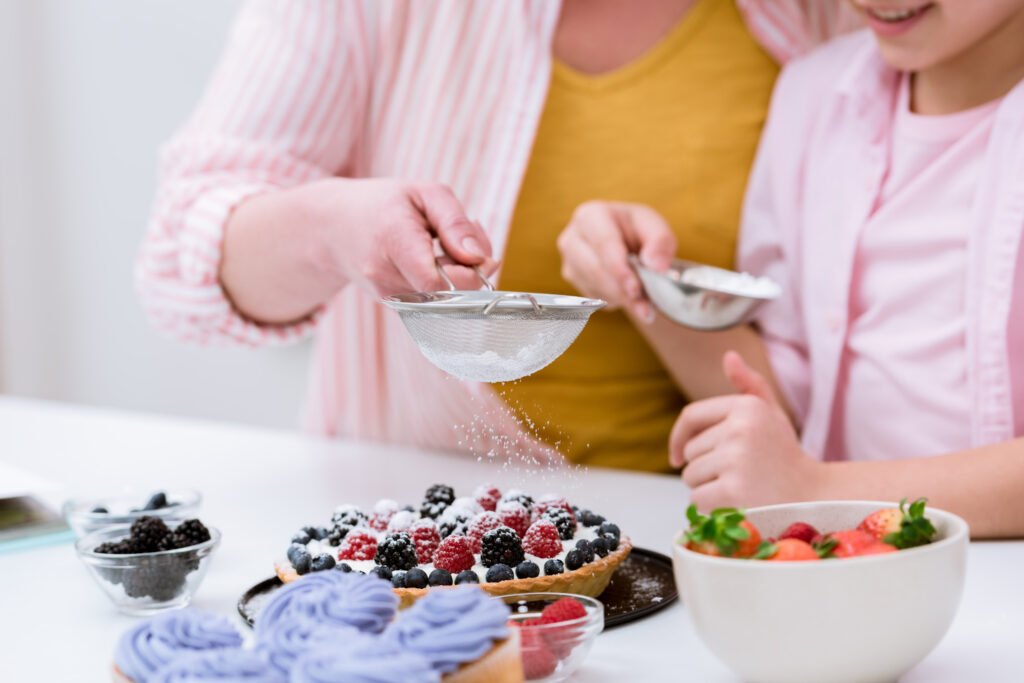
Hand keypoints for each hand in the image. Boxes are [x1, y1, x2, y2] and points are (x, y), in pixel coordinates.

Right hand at [307, 178, 496, 296]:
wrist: (331, 230)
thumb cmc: (383, 205)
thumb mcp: (424, 194)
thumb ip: (455, 223)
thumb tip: (480, 258)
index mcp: (393, 241)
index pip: (437, 282)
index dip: (469, 272)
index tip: (478, 252)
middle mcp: (386, 277)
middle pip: (451, 293)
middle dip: (472, 270)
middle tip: (469, 237)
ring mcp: (389, 297)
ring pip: (447, 300)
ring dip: (460, 276)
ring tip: (446, 244)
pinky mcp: (397, 308)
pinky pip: (437, 302)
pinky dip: (446, 283)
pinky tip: (435, 260)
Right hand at [556, 201, 675, 320]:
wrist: (625, 241)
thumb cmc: (639, 231)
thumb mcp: (657, 229)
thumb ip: (661, 243)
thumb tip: (656, 265)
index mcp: (591, 215)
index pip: (603, 244)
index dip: (619, 269)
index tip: (635, 289)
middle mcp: (572, 236)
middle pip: (594, 269)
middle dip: (621, 290)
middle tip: (646, 307)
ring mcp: (568, 259)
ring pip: (593, 286)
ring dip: (620, 299)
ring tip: (644, 304)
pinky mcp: (571, 278)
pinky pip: (591, 296)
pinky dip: (613, 301)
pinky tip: (627, 295)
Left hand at [669, 351, 821, 509]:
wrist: (814, 499)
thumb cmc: (785, 457)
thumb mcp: (772, 416)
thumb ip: (750, 385)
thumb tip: (729, 356)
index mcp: (747, 406)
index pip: (690, 416)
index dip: (678, 438)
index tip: (677, 457)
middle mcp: (740, 428)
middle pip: (690, 451)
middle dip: (704, 467)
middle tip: (737, 475)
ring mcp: (736, 460)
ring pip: (691, 476)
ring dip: (707, 488)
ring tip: (740, 488)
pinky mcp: (732, 491)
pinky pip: (697, 499)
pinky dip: (711, 507)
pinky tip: (737, 505)